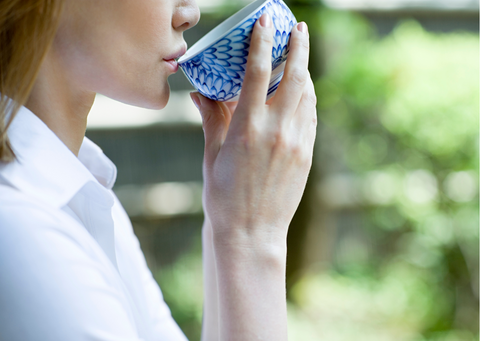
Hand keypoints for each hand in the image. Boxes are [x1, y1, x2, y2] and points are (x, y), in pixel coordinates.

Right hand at [191, 14, 316, 248]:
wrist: (251, 233)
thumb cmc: (224, 196)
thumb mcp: (213, 155)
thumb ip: (211, 118)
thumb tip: (200, 92)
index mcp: (247, 128)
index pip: (257, 72)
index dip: (262, 41)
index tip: (266, 19)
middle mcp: (276, 131)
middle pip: (294, 77)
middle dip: (298, 47)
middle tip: (299, 29)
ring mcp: (296, 143)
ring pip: (307, 96)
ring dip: (304, 72)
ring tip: (300, 58)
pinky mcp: (306, 156)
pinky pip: (310, 117)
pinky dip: (307, 99)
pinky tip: (301, 93)